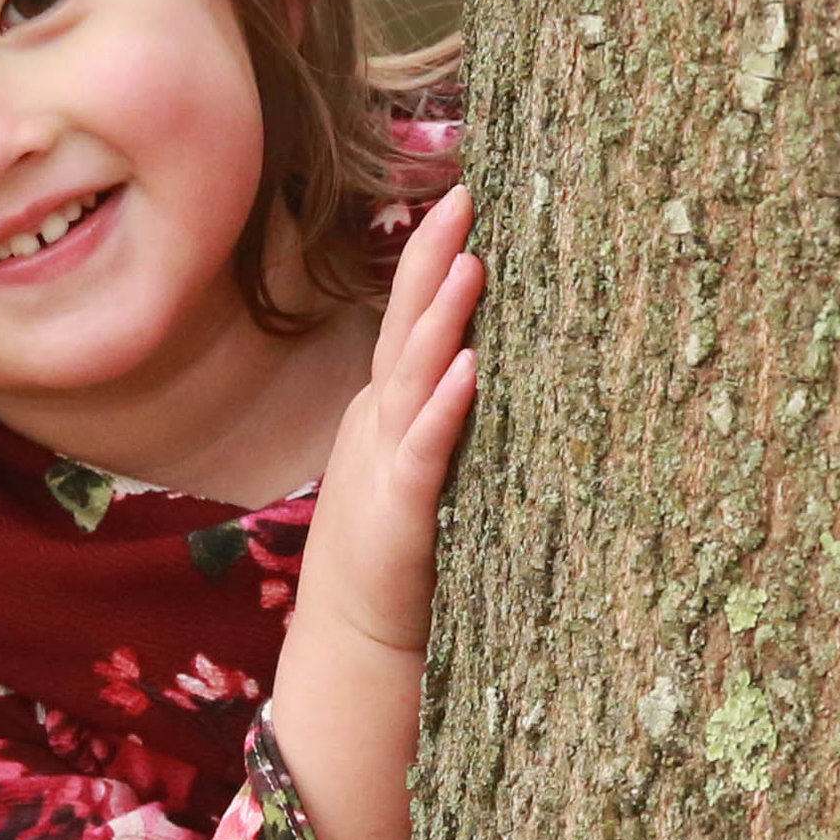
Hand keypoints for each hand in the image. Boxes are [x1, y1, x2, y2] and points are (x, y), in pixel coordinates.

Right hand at [292, 181, 481, 664]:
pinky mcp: (402, 511)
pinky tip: (471, 368)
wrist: (352, 642)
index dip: (427, 262)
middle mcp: (378, 423)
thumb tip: (487, 360)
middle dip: (429, 259)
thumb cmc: (395, 557)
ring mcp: (385, 462)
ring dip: (440, 319)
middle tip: (463, 197)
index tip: (461, 200)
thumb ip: (436, 415)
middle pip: (402, 326)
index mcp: (383, 409)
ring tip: (470, 261)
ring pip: (412, 375)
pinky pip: (426, 450)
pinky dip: (445, 406)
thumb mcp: (412, 466)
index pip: (406, 322)